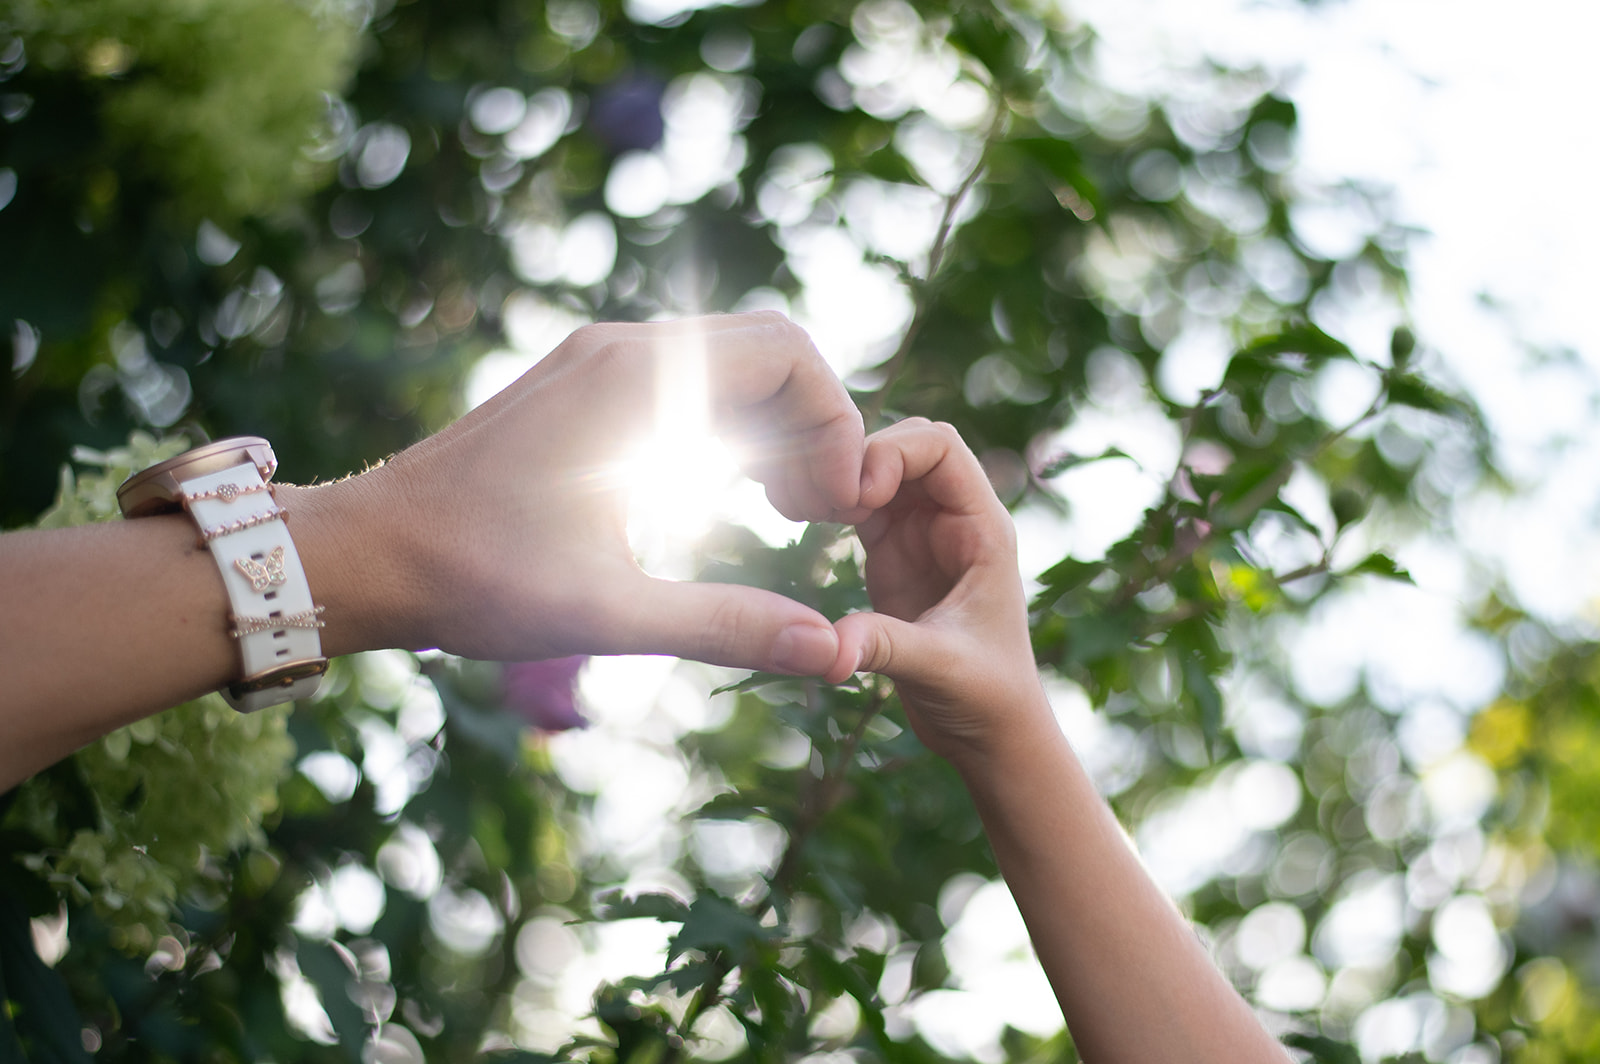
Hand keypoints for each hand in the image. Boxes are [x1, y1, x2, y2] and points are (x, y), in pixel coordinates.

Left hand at [302, 312, 865, 674]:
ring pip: (731, 361)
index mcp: (639, 382)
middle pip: (770, 349)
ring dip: (777, 425)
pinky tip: (735, 493)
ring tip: (789, 510)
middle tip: (822, 514)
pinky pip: (689, 379)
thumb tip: (831, 650)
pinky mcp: (583, 386)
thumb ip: (727, 623)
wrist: (367, 552)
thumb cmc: (475, 578)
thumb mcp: (610, 610)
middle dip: (818, 423)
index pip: (788, 356)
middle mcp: (623, 350)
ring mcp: (600, 362)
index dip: (839, 425)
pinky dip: (732, 424)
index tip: (839, 508)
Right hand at [824, 418, 1050, 765]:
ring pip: (880, 469)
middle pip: (907, 444)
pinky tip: (808, 521)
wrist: (990, 733)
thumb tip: (827, 647)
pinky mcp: (893, 555)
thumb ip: (886, 646)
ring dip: (845, 478)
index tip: (858, 494)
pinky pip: (861, 504)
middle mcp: (954, 520)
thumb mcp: (940, 668)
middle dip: (863, 456)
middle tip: (824, 500)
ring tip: (808, 508)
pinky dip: (834, 502)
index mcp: (983, 528)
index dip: (895, 452)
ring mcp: (922, 534)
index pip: (942, 448)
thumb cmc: (987, 697)